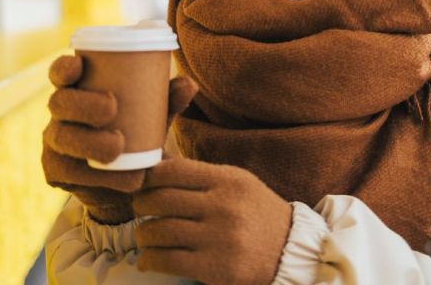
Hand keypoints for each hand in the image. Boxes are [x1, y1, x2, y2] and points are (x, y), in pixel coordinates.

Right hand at [42, 54, 197, 223]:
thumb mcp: (153, 113)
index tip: (78, 66)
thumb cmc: (137, 129)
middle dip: (82, 103)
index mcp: (78, 88)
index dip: (64, 67)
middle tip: (111, 108)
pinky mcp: (55, 171)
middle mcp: (60, 112)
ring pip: (62, 138)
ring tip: (118, 146)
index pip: (61, 72)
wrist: (126, 178)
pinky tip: (124, 179)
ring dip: (89, 141)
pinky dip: (99, 176)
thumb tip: (189, 84)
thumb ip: (168, 99)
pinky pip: (69, 171)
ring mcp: (54, 142)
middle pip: (59, 102)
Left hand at [132, 158, 292, 284]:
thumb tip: (157, 163)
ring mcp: (219, 239)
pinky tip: (148, 260)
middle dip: (140, 204)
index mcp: (227, 180)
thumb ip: (199, 175)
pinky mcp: (216, 268)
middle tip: (139, 208)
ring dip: (143, 235)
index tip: (143, 183)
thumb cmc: (257, 213)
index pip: (173, 170)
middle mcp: (223, 206)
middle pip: (161, 200)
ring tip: (144, 235)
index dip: (149, 176)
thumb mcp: (237, 183)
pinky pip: (167, 261)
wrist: (290, 251)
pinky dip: (149, 260)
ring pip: (160, 232)